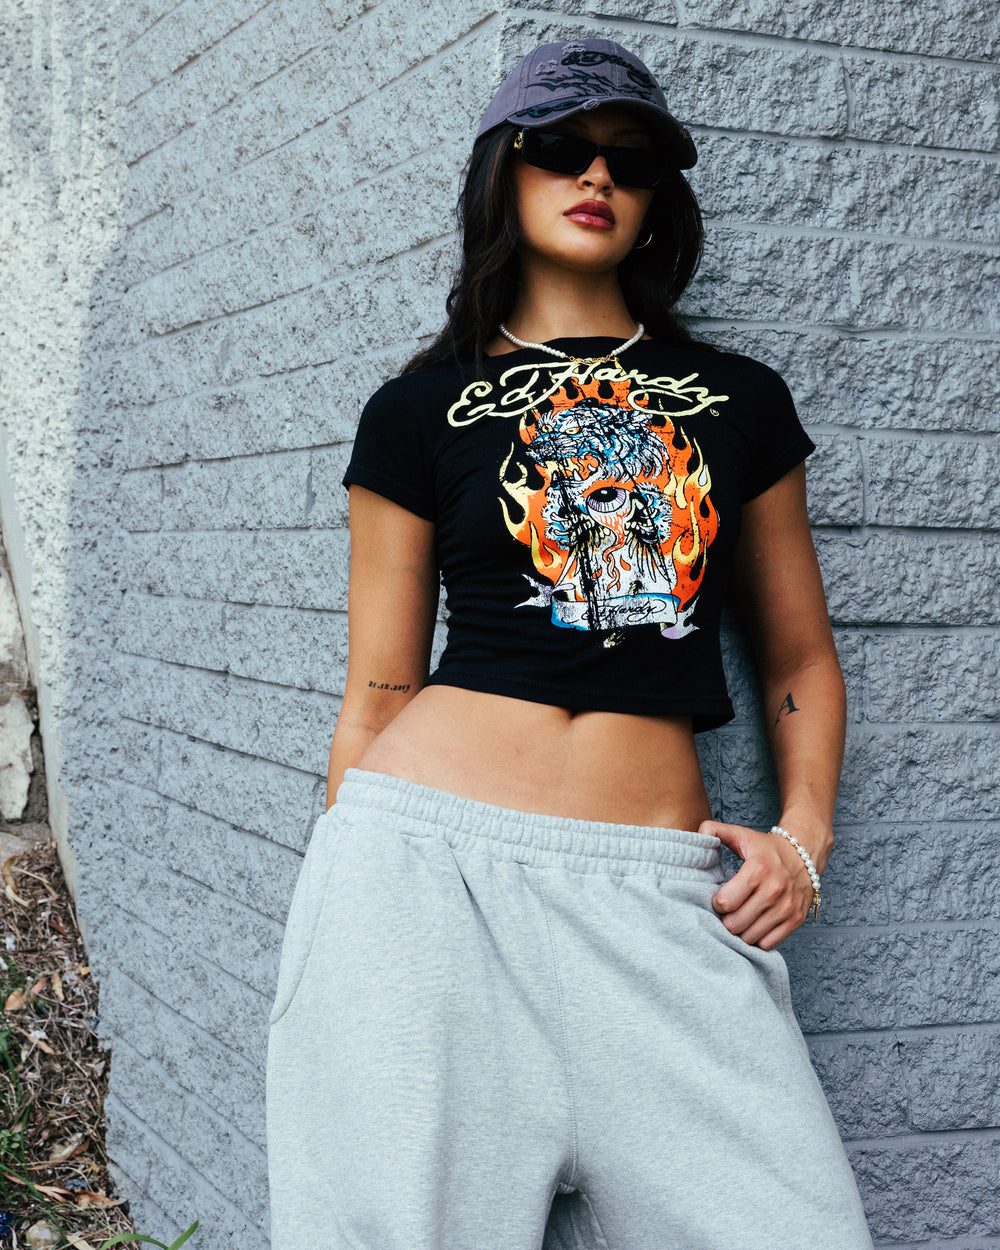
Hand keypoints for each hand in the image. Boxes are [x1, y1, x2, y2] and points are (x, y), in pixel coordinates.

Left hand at [701, 820, 816, 949]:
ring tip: (739, 918)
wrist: (803, 854)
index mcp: (758, 869)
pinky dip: (757, 938)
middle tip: (727, 912)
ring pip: (750, 937)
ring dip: (741, 931)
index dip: (716, 903)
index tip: (719, 898)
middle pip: (735, 924)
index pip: (726, 902)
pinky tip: (754, 925)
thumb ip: (715, 831)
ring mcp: (787, 906)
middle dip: (726, 920)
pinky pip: (768, 943)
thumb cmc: (765, 848)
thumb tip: (697, 835)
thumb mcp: (741, 834)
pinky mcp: (796, 919)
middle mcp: (774, 889)